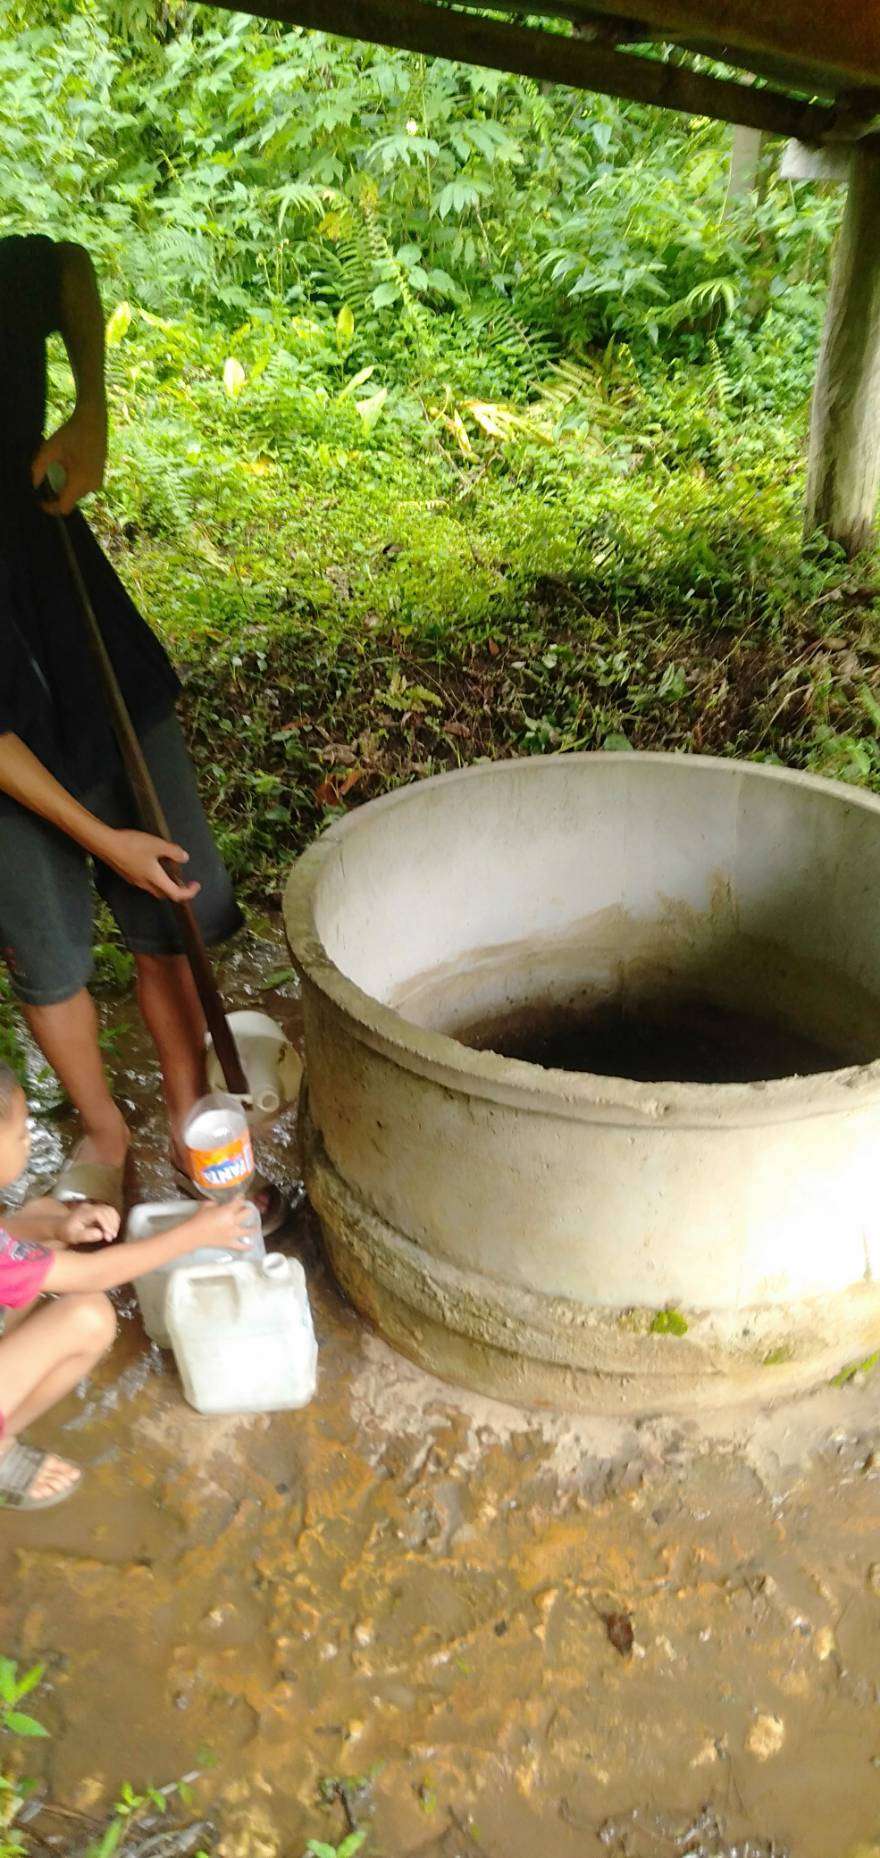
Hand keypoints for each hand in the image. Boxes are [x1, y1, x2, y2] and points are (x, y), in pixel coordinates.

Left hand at [32, 399, 107, 514]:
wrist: (93, 422)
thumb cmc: (71, 433)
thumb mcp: (49, 449)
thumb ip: (39, 468)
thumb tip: (34, 485)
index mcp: (80, 480)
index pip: (64, 507)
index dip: (51, 508)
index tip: (41, 500)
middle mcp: (91, 485)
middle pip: (69, 501)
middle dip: (57, 494)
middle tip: (48, 477)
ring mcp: (97, 483)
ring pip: (76, 495)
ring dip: (65, 486)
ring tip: (60, 467)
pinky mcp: (99, 478)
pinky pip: (83, 488)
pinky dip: (73, 482)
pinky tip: (69, 466)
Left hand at [62, 1203, 119, 1245]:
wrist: (61, 1225)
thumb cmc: (67, 1232)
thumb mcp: (73, 1237)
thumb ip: (86, 1235)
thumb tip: (100, 1234)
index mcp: (83, 1213)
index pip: (99, 1214)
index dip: (107, 1224)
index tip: (108, 1235)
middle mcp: (89, 1207)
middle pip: (107, 1210)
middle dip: (112, 1224)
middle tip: (111, 1237)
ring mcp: (94, 1207)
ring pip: (110, 1210)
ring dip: (114, 1222)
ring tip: (112, 1234)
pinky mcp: (97, 1210)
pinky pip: (110, 1212)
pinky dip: (113, 1220)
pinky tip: (111, 1229)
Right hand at [104, 829, 200, 902]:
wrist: (106, 845)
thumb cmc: (132, 845)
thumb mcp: (157, 845)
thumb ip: (173, 852)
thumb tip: (185, 858)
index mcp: (155, 879)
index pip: (176, 894)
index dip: (189, 892)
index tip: (195, 885)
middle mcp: (145, 884)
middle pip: (165, 894)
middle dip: (176, 889)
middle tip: (183, 879)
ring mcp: (135, 881)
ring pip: (154, 888)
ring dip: (164, 883)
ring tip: (168, 869)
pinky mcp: (128, 875)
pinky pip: (144, 881)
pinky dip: (153, 877)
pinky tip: (151, 863)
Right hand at [184, 1197, 253, 1251]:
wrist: (193, 1234)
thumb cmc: (198, 1218)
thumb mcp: (207, 1205)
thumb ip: (216, 1203)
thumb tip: (219, 1205)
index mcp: (227, 1210)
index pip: (238, 1201)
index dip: (241, 1197)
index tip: (241, 1196)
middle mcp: (233, 1221)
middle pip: (246, 1213)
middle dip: (247, 1210)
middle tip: (246, 1209)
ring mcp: (232, 1233)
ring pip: (248, 1230)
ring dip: (253, 1228)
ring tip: (256, 1227)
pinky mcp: (229, 1243)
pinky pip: (241, 1246)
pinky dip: (247, 1246)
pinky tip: (252, 1246)